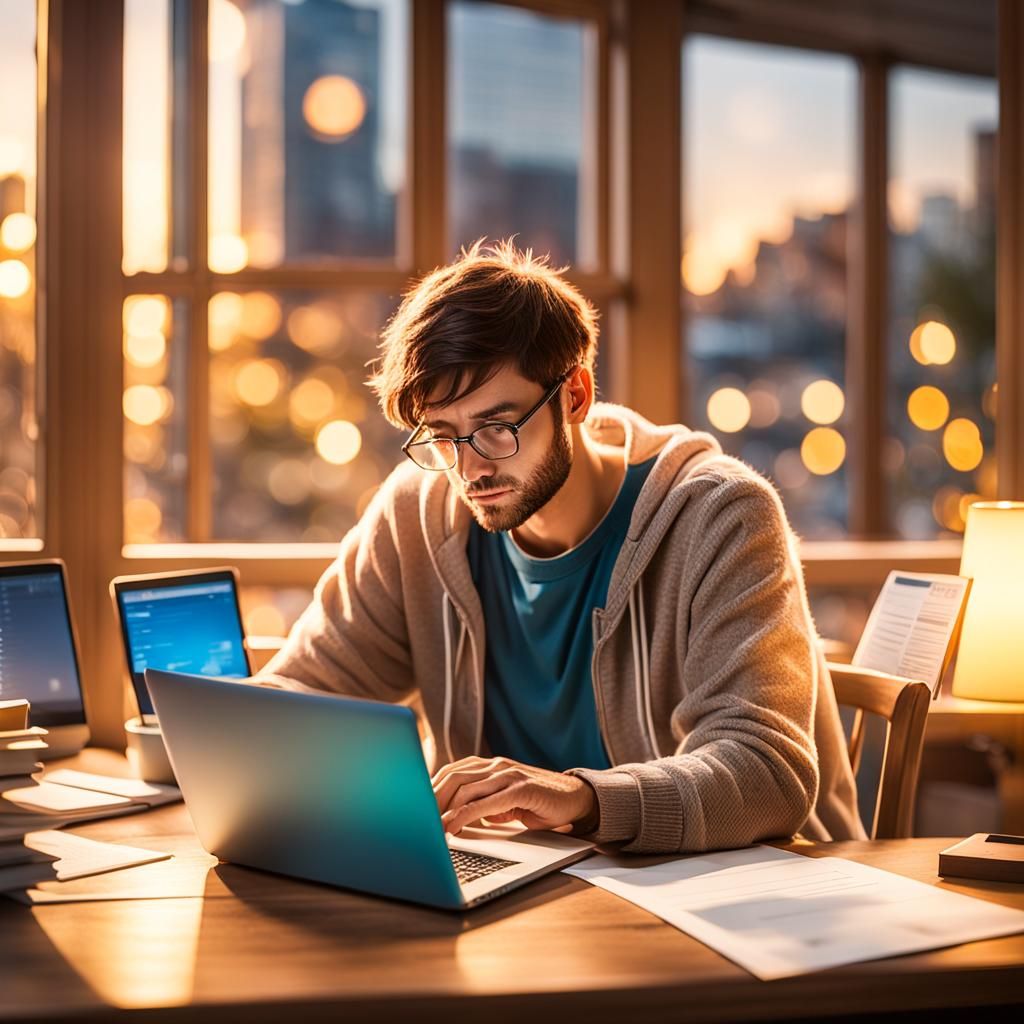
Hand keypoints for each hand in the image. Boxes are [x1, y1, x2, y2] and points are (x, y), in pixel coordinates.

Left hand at [431, 756, 596, 834]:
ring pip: (466, 788)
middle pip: (452, 777)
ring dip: (443, 809)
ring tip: (429, 828)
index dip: (430, 789)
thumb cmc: (539, 802)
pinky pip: (486, 802)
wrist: (576, 799)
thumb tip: (456, 818)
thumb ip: (483, 803)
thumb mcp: (504, 802)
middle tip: (416, 821)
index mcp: (490, 766)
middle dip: (431, 799)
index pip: (451, 772)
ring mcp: (509, 774)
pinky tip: (453, 827)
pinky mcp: (521, 788)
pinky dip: (465, 814)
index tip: (414, 808)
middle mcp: (496, 766)